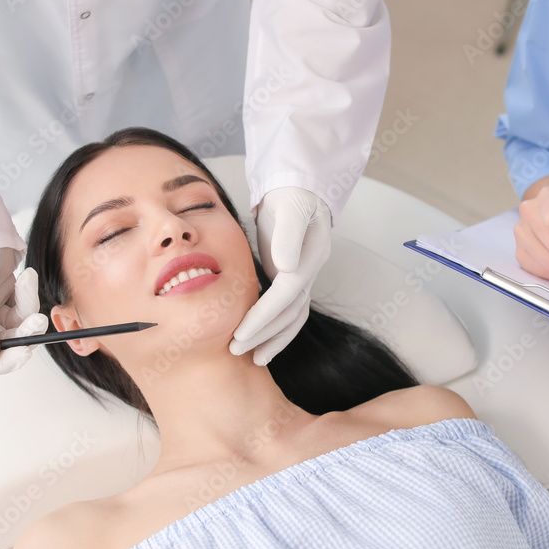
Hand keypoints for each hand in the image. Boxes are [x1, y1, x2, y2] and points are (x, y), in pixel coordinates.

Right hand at [0, 248, 48, 373]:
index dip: (1, 361)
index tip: (23, 353)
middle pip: (4, 343)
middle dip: (24, 333)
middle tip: (37, 321)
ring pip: (19, 324)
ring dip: (28, 308)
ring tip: (25, 281)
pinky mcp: (5, 295)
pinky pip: (24, 305)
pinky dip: (28, 293)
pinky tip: (25, 275)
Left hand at [230, 187, 331, 364]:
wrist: (296, 189)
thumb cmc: (291, 194)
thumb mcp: (291, 207)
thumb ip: (288, 234)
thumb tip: (285, 267)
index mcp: (311, 257)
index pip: (287, 293)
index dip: (264, 315)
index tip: (241, 333)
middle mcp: (309, 271)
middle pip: (289, 312)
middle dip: (264, 334)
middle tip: (237, 351)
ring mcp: (302, 276)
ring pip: (292, 317)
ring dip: (273, 339)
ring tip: (254, 358)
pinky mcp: (291, 278)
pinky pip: (287, 311)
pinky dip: (275, 329)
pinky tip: (260, 342)